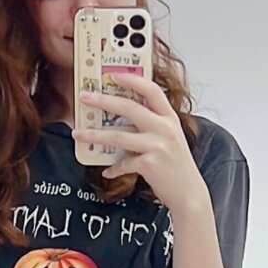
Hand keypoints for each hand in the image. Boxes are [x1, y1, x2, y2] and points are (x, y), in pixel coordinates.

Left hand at [73, 77, 206, 213]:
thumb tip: (123, 114)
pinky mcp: (150, 164)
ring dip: (95, 135)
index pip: (152, 90)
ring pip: (118, 136)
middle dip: (103, 100)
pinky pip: (123, 163)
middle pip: (129, 108)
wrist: (189, 193)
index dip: (132, 79)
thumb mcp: (170, 138)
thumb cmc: (176, 165)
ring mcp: (158, 146)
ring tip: (78, 134)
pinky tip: (106, 171)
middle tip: (85, 97)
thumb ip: (153, 124)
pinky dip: (113, 168)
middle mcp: (165, 129)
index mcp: (170, 118)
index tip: (113, 75)